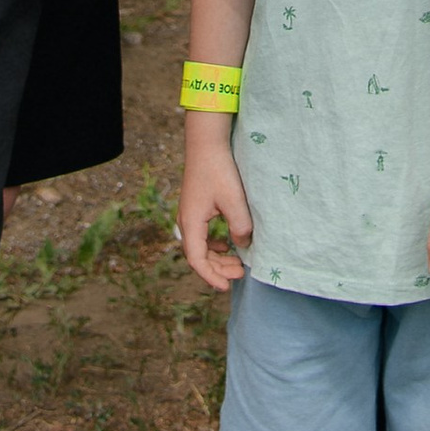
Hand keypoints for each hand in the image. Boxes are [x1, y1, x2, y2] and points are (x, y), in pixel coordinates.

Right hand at [177, 134, 253, 291]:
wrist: (207, 144)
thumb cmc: (219, 170)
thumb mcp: (234, 200)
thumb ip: (240, 226)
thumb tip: (243, 245)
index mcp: (191, 223)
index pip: (197, 260)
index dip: (211, 276)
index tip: (227, 286)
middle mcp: (186, 222)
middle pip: (198, 256)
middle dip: (218, 269)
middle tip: (241, 273)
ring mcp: (190, 215)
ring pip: (201, 247)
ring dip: (217, 258)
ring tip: (237, 263)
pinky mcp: (196, 209)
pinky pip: (203, 236)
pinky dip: (215, 246)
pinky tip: (228, 245)